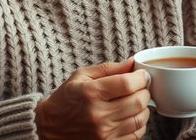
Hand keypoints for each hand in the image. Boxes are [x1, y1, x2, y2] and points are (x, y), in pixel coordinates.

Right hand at [35, 57, 150, 139]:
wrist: (50, 127)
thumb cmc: (66, 98)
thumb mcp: (82, 76)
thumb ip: (109, 68)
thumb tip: (132, 63)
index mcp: (92, 93)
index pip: (127, 84)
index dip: (141, 77)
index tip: (143, 74)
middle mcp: (99, 115)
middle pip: (137, 102)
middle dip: (145, 91)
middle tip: (142, 86)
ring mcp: (104, 134)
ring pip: (139, 119)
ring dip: (144, 108)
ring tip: (138, 100)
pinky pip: (135, 136)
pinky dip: (140, 124)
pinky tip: (133, 116)